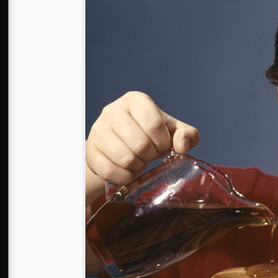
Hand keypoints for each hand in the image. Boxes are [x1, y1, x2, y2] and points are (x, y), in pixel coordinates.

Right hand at [85, 91, 199, 187]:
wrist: (119, 146)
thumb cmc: (149, 136)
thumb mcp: (172, 132)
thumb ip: (187, 135)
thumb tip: (181, 146)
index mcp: (136, 101)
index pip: (154, 125)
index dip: (163, 142)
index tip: (162, 146)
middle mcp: (113, 110)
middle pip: (140, 144)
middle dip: (151, 155)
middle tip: (150, 155)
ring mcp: (98, 130)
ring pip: (125, 159)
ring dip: (138, 166)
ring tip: (139, 161)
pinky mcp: (90, 151)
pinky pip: (111, 171)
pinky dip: (125, 177)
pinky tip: (128, 169)